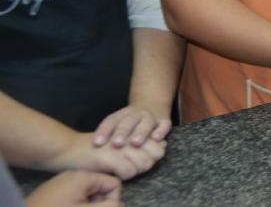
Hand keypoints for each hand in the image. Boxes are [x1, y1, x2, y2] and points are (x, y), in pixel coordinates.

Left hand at [25, 170, 121, 206]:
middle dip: (99, 203)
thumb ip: (108, 206)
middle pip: (101, 188)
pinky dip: (76, 203)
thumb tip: (121, 204)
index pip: (114, 183)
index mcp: (84, 176)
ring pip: (88, 193)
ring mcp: (62, 182)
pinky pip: (74, 194)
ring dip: (88, 204)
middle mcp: (74, 174)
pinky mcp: (53, 190)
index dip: (112, 200)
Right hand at [47, 132, 165, 180]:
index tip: (136, 160)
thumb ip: (144, 142)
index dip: (151, 158)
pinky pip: (128, 173)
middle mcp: (131, 136)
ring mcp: (122, 145)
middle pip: (154, 158)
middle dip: (144, 166)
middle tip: (126, 165)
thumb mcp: (124, 141)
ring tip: (117, 167)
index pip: (160, 149)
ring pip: (143, 165)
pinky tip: (110, 171)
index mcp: (135, 131)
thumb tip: (163, 144)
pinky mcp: (111, 156)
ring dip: (133, 171)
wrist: (70, 149)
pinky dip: (121, 176)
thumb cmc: (99, 148)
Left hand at [93, 104, 170, 148]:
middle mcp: (137, 114)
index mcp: (123, 114)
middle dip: (122, 132)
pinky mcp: (164, 121)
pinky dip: (161, 131)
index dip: (104, 131)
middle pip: (129, 121)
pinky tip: (156, 138)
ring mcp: (151, 117)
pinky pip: (164, 125)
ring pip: (146, 122)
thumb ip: (109, 135)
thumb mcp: (118, 123)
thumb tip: (92, 153)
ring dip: (141, 132)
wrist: (153, 102)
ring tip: (135, 143)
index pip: (112, 120)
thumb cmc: (130, 122)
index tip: (97, 143)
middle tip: (116, 143)